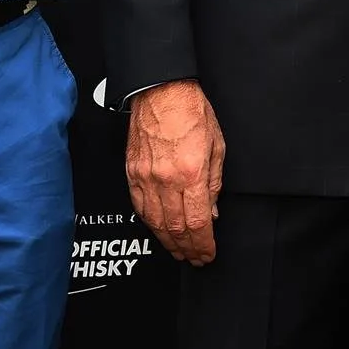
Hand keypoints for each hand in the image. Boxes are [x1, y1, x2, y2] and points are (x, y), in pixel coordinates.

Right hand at [127, 79, 226, 263]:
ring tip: (179, 251)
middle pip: (176, 228)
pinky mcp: (132, 173)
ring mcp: (146, 177)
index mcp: (191, 172)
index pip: (198, 222)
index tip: (208, 253)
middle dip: (188, 249)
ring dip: (168, 242)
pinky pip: (140, 207)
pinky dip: (150, 224)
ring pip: (155, 223)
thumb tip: (212, 212)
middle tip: (195, 258)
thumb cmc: (191, 111)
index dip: (204, 244)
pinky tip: (159, 230)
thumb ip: (214, 183)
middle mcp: (166, 179)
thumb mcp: (217, 146)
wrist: (161, 90)